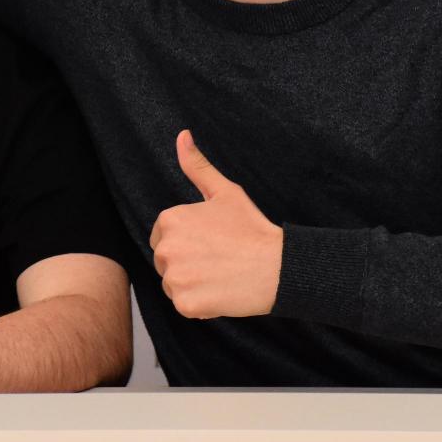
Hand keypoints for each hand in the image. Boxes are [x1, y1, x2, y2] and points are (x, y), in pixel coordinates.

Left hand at [149, 129, 283, 318]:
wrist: (278, 267)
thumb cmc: (251, 229)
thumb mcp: (224, 192)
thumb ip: (197, 166)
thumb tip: (182, 136)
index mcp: (170, 220)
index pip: (163, 237)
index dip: (188, 241)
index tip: (211, 242)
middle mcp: (166, 248)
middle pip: (166, 262)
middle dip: (187, 263)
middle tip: (218, 259)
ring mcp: (175, 277)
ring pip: (174, 284)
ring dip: (192, 284)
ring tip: (220, 275)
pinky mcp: (185, 303)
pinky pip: (184, 305)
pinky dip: (200, 304)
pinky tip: (221, 291)